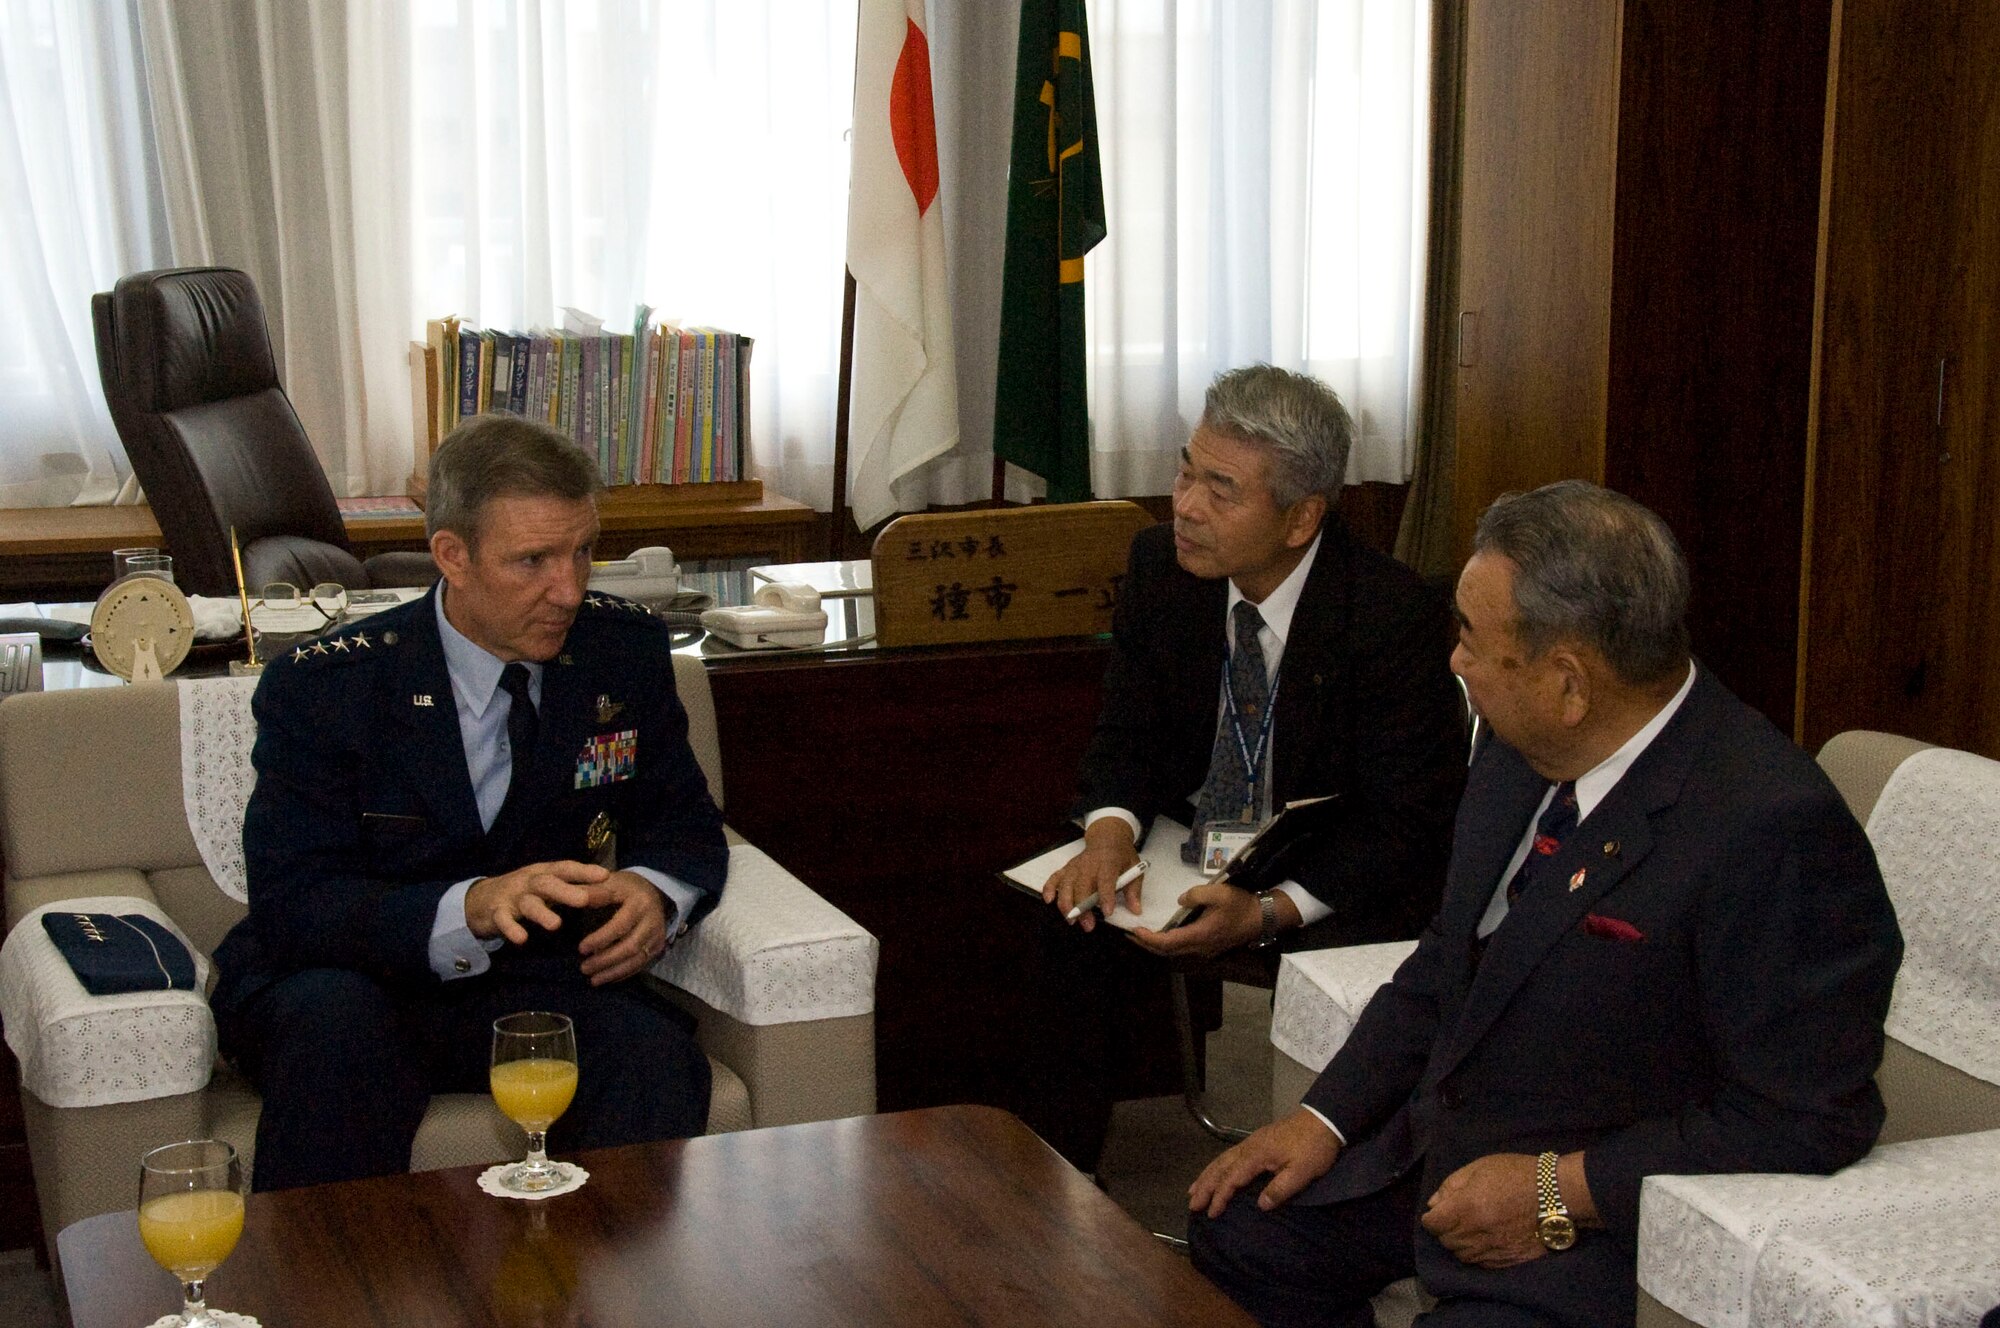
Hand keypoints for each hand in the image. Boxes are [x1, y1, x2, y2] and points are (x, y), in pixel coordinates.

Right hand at [466, 860, 611, 945]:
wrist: (479, 900)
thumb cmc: (524, 892)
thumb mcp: (547, 886)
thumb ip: (572, 887)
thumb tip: (607, 888)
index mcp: (544, 873)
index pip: (566, 869)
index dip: (585, 871)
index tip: (606, 876)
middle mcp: (529, 882)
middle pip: (547, 883)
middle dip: (566, 891)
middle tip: (585, 900)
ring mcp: (512, 897)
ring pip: (528, 903)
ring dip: (542, 913)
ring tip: (556, 925)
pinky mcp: (496, 913)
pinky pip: (504, 921)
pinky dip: (512, 929)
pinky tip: (521, 939)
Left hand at [577, 871, 675, 986]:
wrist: (654, 890)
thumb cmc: (625, 888)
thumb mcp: (610, 883)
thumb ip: (592, 892)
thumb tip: (569, 897)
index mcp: (639, 903)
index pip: (620, 925)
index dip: (601, 939)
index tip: (581, 949)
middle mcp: (652, 920)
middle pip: (630, 946)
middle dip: (606, 960)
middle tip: (584, 968)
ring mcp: (657, 935)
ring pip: (637, 959)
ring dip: (613, 971)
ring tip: (593, 979)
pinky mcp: (658, 946)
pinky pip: (641, 964)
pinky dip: (623, 974)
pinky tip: (607, 978)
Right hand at [1043, 819, 1139, 931]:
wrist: (1107, 837)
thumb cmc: (1120, 855)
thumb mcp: (1134, 868)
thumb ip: (1134, 890)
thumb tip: (1136, 910)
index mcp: (1108, 862)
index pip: (1105, 880)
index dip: (1106, 897)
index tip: (1107, 912)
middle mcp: (1089, 864)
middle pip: (1082, 886)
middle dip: (1083, 908)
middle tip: (1088, 925)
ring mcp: (1075, 866)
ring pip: (1066, 885)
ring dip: (1067, 904)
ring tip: (1071, 920)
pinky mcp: (1067, 868)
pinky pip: (1054, 878)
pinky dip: (1049, 888)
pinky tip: (1049, 900)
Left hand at [1129, 882, 1298, 958]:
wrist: (1262, 917)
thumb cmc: (1240, 905)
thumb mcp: (1218, 893)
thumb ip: (1194, 895)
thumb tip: (1180, 902)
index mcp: (1199, 936)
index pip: (1166, 943)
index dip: (1148, 939)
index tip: (1134, 930)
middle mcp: (1199, 948)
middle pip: (1167, 952)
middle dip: (1146, 944)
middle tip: (1130, 934)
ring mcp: (1204, 950)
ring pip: (1175, 952)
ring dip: (1157, 945)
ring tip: (1142, 934)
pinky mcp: (1209, 948)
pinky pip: (1183, 949)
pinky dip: (1169, 944)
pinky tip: (1164, 934)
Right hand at [1188, 1107, 1341, 1217]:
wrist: (1323, 1119)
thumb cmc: (1313, 1148)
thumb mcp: (1302, 1172)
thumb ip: (1280, 1189)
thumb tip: (1260, 1205)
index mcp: (1257, 1155)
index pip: (1232, 1178)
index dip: (1221, 1196)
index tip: (1211, 1213)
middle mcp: (1249, 1147)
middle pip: (1221, 1167)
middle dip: (1205, 1186)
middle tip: (1191, 1204)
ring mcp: (1252, 1142)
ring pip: (1222, 1159)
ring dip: (1207, 1175)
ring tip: (1193, 1189)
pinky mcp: (1258, 1141)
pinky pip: (1230, 1155)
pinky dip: (1218, 1165)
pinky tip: (1216, 1171)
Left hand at [1420, 1153, 1544, 1267]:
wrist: (1557, 1194)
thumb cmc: (1517, 1174)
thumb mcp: (1479, 1168)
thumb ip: (1451, 1185)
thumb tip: (1434, 1204)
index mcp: (1466, 1208)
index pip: (1433, 1224)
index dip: (1432, 1217)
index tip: (1439, 1211)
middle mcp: (1476, 1234)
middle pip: (1446, 1241)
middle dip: (1445, 1229)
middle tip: (1457, 1217)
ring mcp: (1493, 1250)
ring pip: (1462, 1255)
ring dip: (1461, 1243)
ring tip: (1472, 1229)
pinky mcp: (1508, 1261)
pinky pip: (1481, 1263)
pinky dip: (1478, 1253)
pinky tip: (1486, 1240)